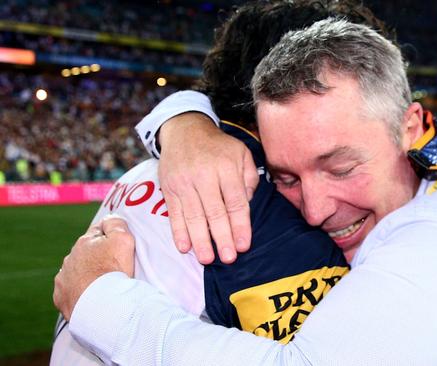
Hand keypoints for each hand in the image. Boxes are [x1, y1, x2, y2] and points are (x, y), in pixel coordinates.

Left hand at [53, 216, 135, 319]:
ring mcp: (63, 278)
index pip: (98, 231)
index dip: (110, 237)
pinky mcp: (61, 296)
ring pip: (76, 271)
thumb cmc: (114, 271)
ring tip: (104, 285)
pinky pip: (70, 291)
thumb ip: (116, 224)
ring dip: (87, 275)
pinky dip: (80, 292)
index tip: (119, 248)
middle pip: (86, 252)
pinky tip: (92, 297)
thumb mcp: (123, 240)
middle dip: (97, 257)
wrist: (101, 305)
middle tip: (114, 268)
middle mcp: (70, 257)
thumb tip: (109, 218)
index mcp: (85, 242)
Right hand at [158, 112, 258, 263]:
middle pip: (215, 212)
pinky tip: (185, 247)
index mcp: (227, 167)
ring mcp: (184, 182)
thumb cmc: (219, 147)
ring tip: (207, 259)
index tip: (244, 245)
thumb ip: (250, 178)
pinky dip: (178, 231)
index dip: (240, 226)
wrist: (184, 130)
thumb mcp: (242, 154)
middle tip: (229, 258)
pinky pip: (174, 213)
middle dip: (222, 238)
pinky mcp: (169, 188)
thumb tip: (248, 204)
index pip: (236, 202)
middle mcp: (204, 175)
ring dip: (200, 240)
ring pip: (193, 216)